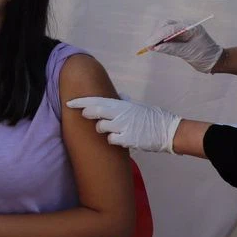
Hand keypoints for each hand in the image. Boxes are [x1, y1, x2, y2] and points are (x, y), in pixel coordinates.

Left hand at [67, 96, 182, 152]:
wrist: (167, 131)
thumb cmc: (152, 118)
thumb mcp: (138, 106)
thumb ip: (125, 102)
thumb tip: (118, 96)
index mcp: (122, 104)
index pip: (97, 100)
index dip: (81, 102)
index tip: (69, 102)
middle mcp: (120, 114)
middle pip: (95, 111)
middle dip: (87, 113)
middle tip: (84, 114)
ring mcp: (123, 126)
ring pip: (101, 127)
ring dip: (101, 129)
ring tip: (111, 129)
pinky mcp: (127, 139)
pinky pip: (111, 140)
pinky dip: (112, 139)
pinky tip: (119, 138)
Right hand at [150, 19, 223, 72]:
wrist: (216, 61)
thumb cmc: (206, 56)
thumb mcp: (189, 53)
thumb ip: (172, 49)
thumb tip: (156, 48)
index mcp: (191, 27)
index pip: (171, 28)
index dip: (158, 36)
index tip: (149, 44)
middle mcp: (186, 27)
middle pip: (167, 25)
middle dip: (157, 35)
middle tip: (149, 46)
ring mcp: (184, 31)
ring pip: (166, 30)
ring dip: (158, 38)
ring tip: (151, 47)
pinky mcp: (182, 38)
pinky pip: (169, 37)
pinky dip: (162, 41)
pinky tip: (157, 47)